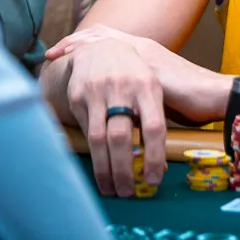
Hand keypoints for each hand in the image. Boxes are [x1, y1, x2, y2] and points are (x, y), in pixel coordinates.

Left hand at [49, 25, 230, 127]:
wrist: (214, 95)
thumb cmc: (192, 99)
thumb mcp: (160, 92)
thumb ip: (140, 92)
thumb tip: (123, 105)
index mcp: (145, 52)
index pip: (109, 40)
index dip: (85, 43)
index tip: (64, 51)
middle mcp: (141, 49)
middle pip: (100, 36)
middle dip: (74, 42)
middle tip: (52, 51)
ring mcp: (141, 56)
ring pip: (101, 43)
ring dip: (76, 48)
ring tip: (56, 55)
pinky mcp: (144, 68)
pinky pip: (111, 59)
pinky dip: (91, 60)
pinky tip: (76, 66)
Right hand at [61, 38, 168, 197]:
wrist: (101, 47)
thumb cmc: (134, 74)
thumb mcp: (152, 87)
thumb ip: (155, 118)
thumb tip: (160, 164)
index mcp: (148, 86)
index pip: (154, 127)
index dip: (154, 157)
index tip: (154, 180)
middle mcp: (123, 88)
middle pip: (122, 137)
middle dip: (124, 170)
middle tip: (128, 193)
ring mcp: (98, 92)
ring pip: (99, 139)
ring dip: (105, 170)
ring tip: (112, 189)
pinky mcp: (79, 97)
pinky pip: (85, 132)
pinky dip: (92, 155)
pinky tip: (99, 169)